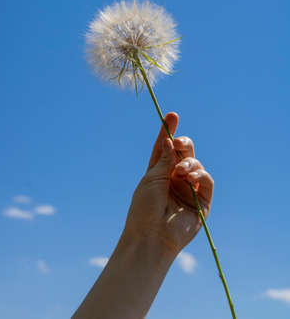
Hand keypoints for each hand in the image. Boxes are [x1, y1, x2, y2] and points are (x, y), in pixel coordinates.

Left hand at [123, 112, 213, 254]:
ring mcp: (189, 189)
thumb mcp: (152, 178)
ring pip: (196, 164)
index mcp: (158, 172)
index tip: (172, 115)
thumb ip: (165, 159)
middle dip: (183, 143)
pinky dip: (200, 174)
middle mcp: (174, 179)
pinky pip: (206, 180)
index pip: (165, 148)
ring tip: (180, 172)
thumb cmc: (145, 207)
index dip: (168, 131)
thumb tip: (171, 141)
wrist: (151, 236)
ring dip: (189, 163)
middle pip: (184, 153)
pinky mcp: (202, 201)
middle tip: (179, 142)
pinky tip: (190, 177)